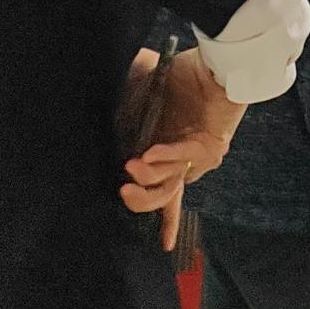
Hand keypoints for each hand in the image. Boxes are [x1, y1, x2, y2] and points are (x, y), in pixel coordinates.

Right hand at [117, 49, 242, 251]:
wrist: (213, 62)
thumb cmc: (176, 76)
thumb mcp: (136, 92)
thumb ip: (116, 107)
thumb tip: (96, 107)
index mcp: (164, 154)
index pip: (163, 194)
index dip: (163, 220)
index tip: (165, 246)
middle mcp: (182, 161)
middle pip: (163, 198)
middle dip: (140, 200)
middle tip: (124, 188)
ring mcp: (197, 155)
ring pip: (171, 183)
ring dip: (150, 176)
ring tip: (136, 163)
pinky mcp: (211, 144)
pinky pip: (185, 156)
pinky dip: (167, 155)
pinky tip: (151, 152)